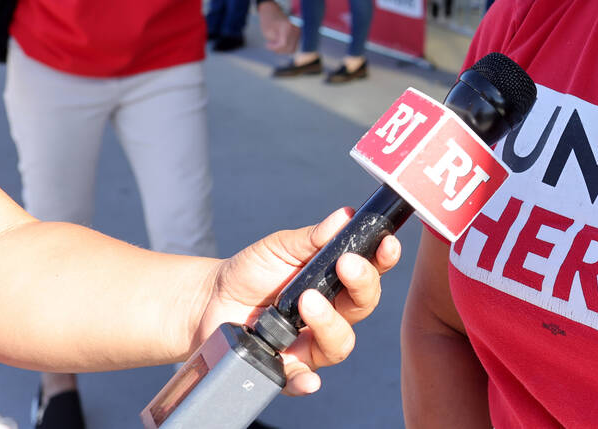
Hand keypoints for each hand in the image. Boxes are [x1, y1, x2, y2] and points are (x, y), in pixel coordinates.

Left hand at [191, 209, 400, 395]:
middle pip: (363, 306)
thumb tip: (344, 216)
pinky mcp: (287, 369)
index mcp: (334, 281)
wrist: (211, 300)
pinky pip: (303, 380)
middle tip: (345, 265)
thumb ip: (312, 238)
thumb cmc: (252, 271)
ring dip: (329, 322)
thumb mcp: (280, 247)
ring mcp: (311, 343)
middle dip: (362, 284)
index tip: (386, 243)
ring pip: (340, 343)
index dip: (383, 259)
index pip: (370, 272)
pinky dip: (307, 381)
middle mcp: (331, 313)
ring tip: (307, 302)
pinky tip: (307, 377)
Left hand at [258, 0, 299, 53]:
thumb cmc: (267, 20)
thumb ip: (276, 43)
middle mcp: (295, 29)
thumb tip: (284, 51)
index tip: (267, 45)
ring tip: (274, 43)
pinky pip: (294, 45)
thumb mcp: (268, 33)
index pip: (283, 44)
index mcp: (287, 27)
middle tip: (271, 45)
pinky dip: (286, 46)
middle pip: (290, 48)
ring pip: (293, 48)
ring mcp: (298, 31)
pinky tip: (279, 42)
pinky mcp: (298, 33)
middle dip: (279, 50)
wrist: (271, 10)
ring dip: (283, 49)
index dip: (275, 48)